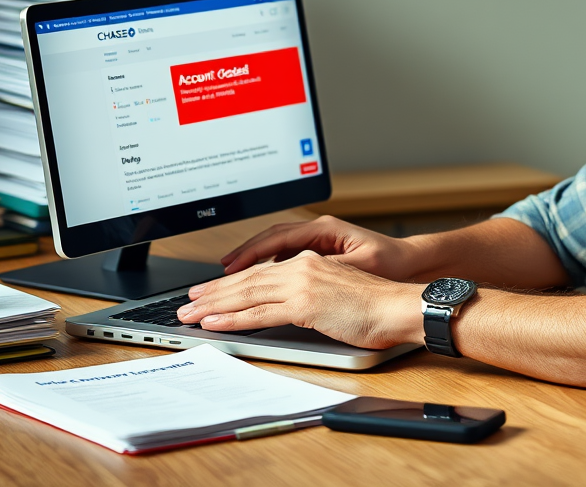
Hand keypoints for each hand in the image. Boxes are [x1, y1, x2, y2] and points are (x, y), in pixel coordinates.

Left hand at [178, 250, 424, 348]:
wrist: (399, 306)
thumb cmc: (377, 306)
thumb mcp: (337, 293)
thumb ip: (310, 296)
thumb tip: (288, 310)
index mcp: (310, 262)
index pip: (260, 272)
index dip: (231, 283)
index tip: (209, 292)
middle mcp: (303, 267)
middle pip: (247, 280)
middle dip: (212, 293)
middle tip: (185, 302)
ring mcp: (303, 284)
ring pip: (247, 294)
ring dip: (213, 305)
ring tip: (188, 314)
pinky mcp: (305, 304)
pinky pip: (260, 312)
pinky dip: (232, 319)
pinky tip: (214, 324)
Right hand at [220, 215, 414, 280]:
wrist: (411, 265)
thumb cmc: (390, 263)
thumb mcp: (357, 266)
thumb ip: (325, 269)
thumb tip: (296, 274)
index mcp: (323, 230)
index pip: (274, 240)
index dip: (248, 255)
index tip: (227, 271)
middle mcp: (317, 233)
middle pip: (267, 245)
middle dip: (238, 263)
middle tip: (213, 281)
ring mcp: (318, 243)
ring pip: (273, 252)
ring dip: (248, 266)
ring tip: (223, 282)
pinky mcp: (320, 256)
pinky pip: (284, 259)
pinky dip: (266, 269)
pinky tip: (253, 282)